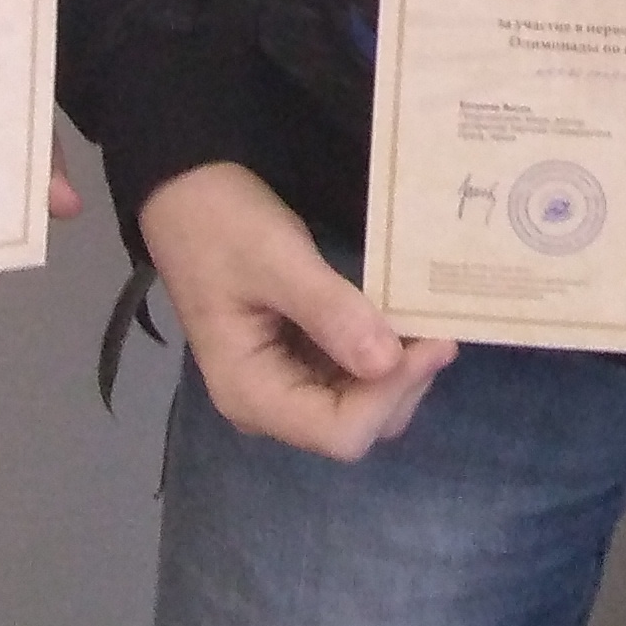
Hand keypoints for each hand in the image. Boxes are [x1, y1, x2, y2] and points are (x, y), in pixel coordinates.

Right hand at [138, 161, 457, 458]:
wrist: (185, 194)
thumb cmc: (221, 225)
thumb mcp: (276, 259)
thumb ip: (330, 311)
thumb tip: (388, 361)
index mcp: (251, 394)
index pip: (340, 431)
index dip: (390, 394)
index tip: (433, 341)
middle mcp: (269, 404)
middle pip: (355, 425)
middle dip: (401, 383)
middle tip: (440, 327)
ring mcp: (284, 384)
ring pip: (361, 405)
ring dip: (398, 370)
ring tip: (428, 321)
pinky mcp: (299, 360)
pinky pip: (351, 375)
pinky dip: (382, 353)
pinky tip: (402, 319)